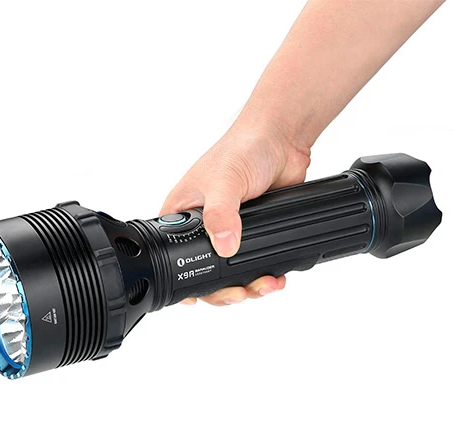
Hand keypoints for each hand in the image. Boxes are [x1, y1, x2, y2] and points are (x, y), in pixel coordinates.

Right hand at [160, 116, 310, 305]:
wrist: (281, 140)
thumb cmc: (242, 149)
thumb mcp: (224, 181)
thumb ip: (221, 214)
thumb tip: (224, 246)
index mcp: (183, 214)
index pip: (175, 255)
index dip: (185, 280)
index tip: (198, 297)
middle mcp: (204, 226)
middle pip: (206, 271)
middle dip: (222, 290)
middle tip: (239, 294)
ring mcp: (230, 232)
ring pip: (232, 273)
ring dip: (248, 287)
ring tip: (263, 286)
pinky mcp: (253, 234)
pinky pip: (256, 263)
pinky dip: (265, 276)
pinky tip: (275, 278)